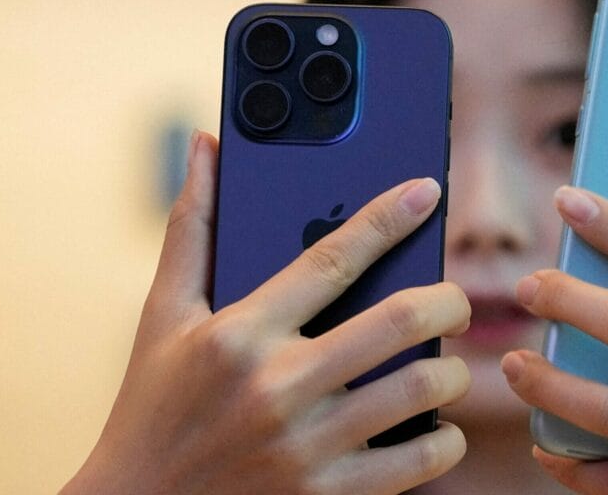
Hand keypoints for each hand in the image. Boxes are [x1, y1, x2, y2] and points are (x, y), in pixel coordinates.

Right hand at [61, 131, 470, 494]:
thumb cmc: (152, 407)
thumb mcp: (163, 318)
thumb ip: (193, 228)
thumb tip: (204, 146)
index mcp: (239, 333)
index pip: (331, 258)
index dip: (386, 217)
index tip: (426, 191)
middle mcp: (276, 386)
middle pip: (398, 321)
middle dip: (447, 301)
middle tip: (455, 301)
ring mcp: (305, 447)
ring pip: (419, 390)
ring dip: (451, 373)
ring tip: (444, 368)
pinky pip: (417, 462)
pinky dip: (444, 441)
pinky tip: (437, 429)